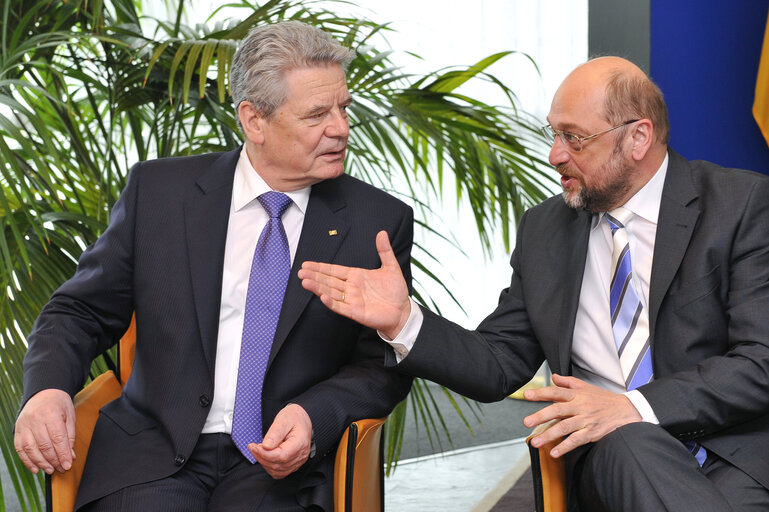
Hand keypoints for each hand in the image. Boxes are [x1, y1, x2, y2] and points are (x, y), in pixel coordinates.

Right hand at [14, 389, 75, 473]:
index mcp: (51, 413)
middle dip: (53, 460)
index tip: (67, 465)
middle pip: (44, 445)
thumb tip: (70, 456)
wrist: (44, 393)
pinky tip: (35, 468)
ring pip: (30, 449)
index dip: (62, 454)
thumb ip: (70, 436)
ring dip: (40, 462)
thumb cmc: (59, 404)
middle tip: (60, 468)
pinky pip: (20, 448)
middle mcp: (35, 419)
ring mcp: (24, 424)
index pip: (57, 438)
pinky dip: (27, 460)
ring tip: (49, 470)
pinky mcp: (17, 430)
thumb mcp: (70, 416)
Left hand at [249, 404, 312, 478]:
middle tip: (253, 447)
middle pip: (278, 465)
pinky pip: (279, 472)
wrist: (301, 420)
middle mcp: (301, 455)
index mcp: (301, 443)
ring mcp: (298, 461)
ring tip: (258, 450)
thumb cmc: (293, 417)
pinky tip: (265, 456)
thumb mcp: (284, 418)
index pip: (281, 455)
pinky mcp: (293, 465)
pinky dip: (269, 466)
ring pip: (278, 471)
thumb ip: (275, 432)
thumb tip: (266, 446)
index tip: (253, 446)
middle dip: (261, 457)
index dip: (265, 453)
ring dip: (264, 462)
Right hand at [299, 230, 410, 338]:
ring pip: (331, 292)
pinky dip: (331, 302)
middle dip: (314, 276)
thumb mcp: (391, 267)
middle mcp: (351, 288)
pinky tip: (322, 296)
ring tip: (304, 282)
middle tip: (300, 272)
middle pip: (329, 281)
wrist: (403, 311)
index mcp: (356, 276)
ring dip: (318, 287)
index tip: (307, 264)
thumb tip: (382, 232)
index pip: (335, 270)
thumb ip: (384, 251)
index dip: (320, 267)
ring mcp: (352, 300)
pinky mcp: (355, 312)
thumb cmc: (396, 291)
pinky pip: (340, 307)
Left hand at [522, 374, 641, 457]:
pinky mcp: (592, 432)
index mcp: (577, 394)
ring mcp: (586, 420)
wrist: (626, 411)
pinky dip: (565, 447)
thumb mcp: (586, 386)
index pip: (555, 392)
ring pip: (564, 427)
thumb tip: (554, 376)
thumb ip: (568, 382)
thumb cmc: (604, 399)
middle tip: (526, 422)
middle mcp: (580, 406)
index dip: (540, 393)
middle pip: (557, 410)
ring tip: (535, 442)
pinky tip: (554, 453)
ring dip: (548, 435)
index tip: (527, 395)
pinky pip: (576, 440)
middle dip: (540, 416)